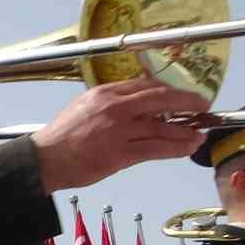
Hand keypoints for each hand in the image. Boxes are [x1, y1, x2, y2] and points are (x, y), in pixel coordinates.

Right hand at [31, 78, 206, 190]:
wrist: (43, 160)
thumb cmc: (59, 138)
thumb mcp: (82, 107)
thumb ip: (107, 104)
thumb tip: (133, 107)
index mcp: (104, 93)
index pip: (145, 85)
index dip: (168, 90)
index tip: (178, 96)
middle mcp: (115, 107)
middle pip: (162, 98)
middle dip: (188, 101)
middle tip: (201, 106)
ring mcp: (119, 130)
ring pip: (165, 126)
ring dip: (187, 129)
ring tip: (198, 133)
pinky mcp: (121, 153)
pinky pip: (157, 148)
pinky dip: (177, 148)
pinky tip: (187, 147)